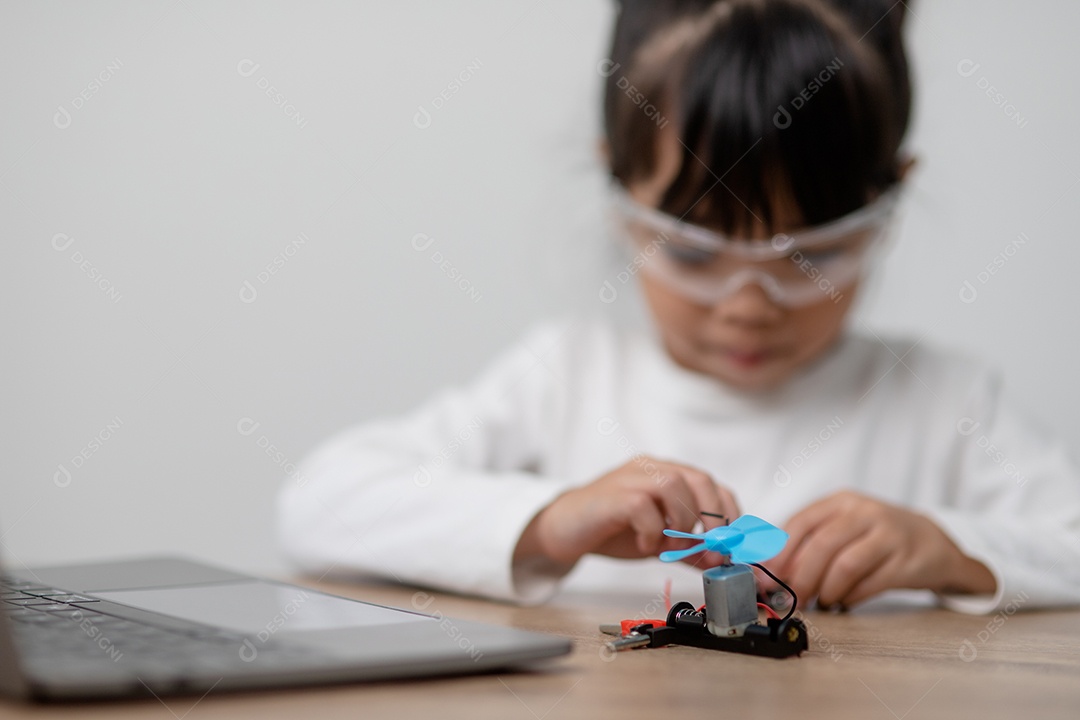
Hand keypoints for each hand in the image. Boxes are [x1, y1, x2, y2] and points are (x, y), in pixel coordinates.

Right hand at [514, 457, 739, 569]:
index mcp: (665, 473)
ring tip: (668, 544)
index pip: (710, 483)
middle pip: (698, 478)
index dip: (727, 511)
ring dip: (681, 522)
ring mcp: (631, 477)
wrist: (564, 530)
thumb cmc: (611, 530)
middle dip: (712, 516)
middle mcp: (651, 468)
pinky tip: (643, 544)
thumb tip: (722, 563)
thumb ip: (689, 549)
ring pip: (674, 485)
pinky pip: (643, 506)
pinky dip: (652, 531)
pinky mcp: (614, 494)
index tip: (729, 541)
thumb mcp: (659, 541)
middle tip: (709, 546)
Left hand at [763, 490, 995, 608]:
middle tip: (792, 600)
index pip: (801, 523)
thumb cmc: (874, 537)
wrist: (932, 543)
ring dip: (826, 590)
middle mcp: (865, 512)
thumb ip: (808, 544)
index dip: (780, 553)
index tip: (767, 579)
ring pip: (846, 566)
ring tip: (821, 602)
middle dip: (801, 578)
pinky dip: (850, 598)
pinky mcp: (908, 561)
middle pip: (822, 545)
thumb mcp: (842, 528)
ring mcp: (889, 534)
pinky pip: (871, 584)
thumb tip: (771, 571)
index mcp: (841, 501)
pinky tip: (844, 602)